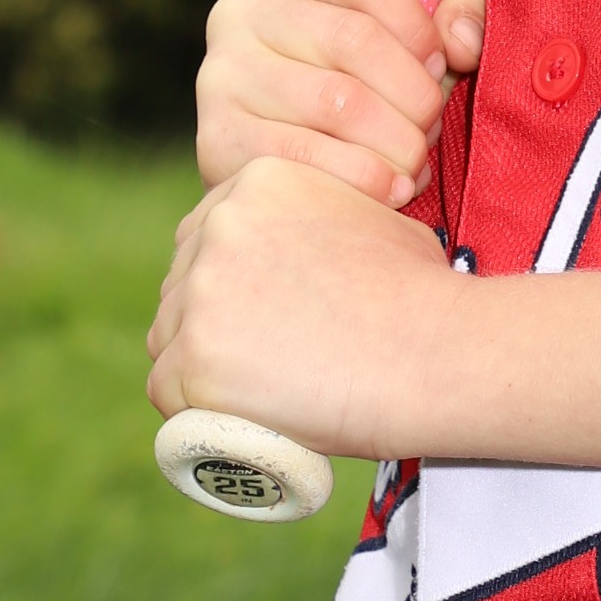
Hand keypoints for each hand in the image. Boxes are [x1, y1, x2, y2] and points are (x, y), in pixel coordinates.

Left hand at [146, 154, 458, 456]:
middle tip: (253, 360)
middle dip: (209, 319)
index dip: (228, 280)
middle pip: (181, 281)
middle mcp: (220, 225)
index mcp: (258, 182)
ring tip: (251, 393)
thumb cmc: (421, 294)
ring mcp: (202, 290)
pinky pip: (167, 390)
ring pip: (168, 335)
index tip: (254, 316)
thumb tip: (306, 252)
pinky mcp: (195, 356)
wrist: (433, 351)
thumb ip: (319, 221)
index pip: (208, 233)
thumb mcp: (371, 218)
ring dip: (198, 365)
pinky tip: (231, 419)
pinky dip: (193, 411)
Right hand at [195, 0, 485, 201]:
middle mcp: (239, 11)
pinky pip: (304, 157)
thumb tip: (462, 41)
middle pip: (354, 38)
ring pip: (337, 102)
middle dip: (414, 92)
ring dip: (397, 140)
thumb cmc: (360, 90)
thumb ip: (456, 18)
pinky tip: (393, 189)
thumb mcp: (407, 39)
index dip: (418, 24)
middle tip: (431, 126)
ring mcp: (220, 74)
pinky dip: (364, 178)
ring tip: (415, 160)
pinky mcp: (216, 138)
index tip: (441, 65)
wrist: (284, 175)